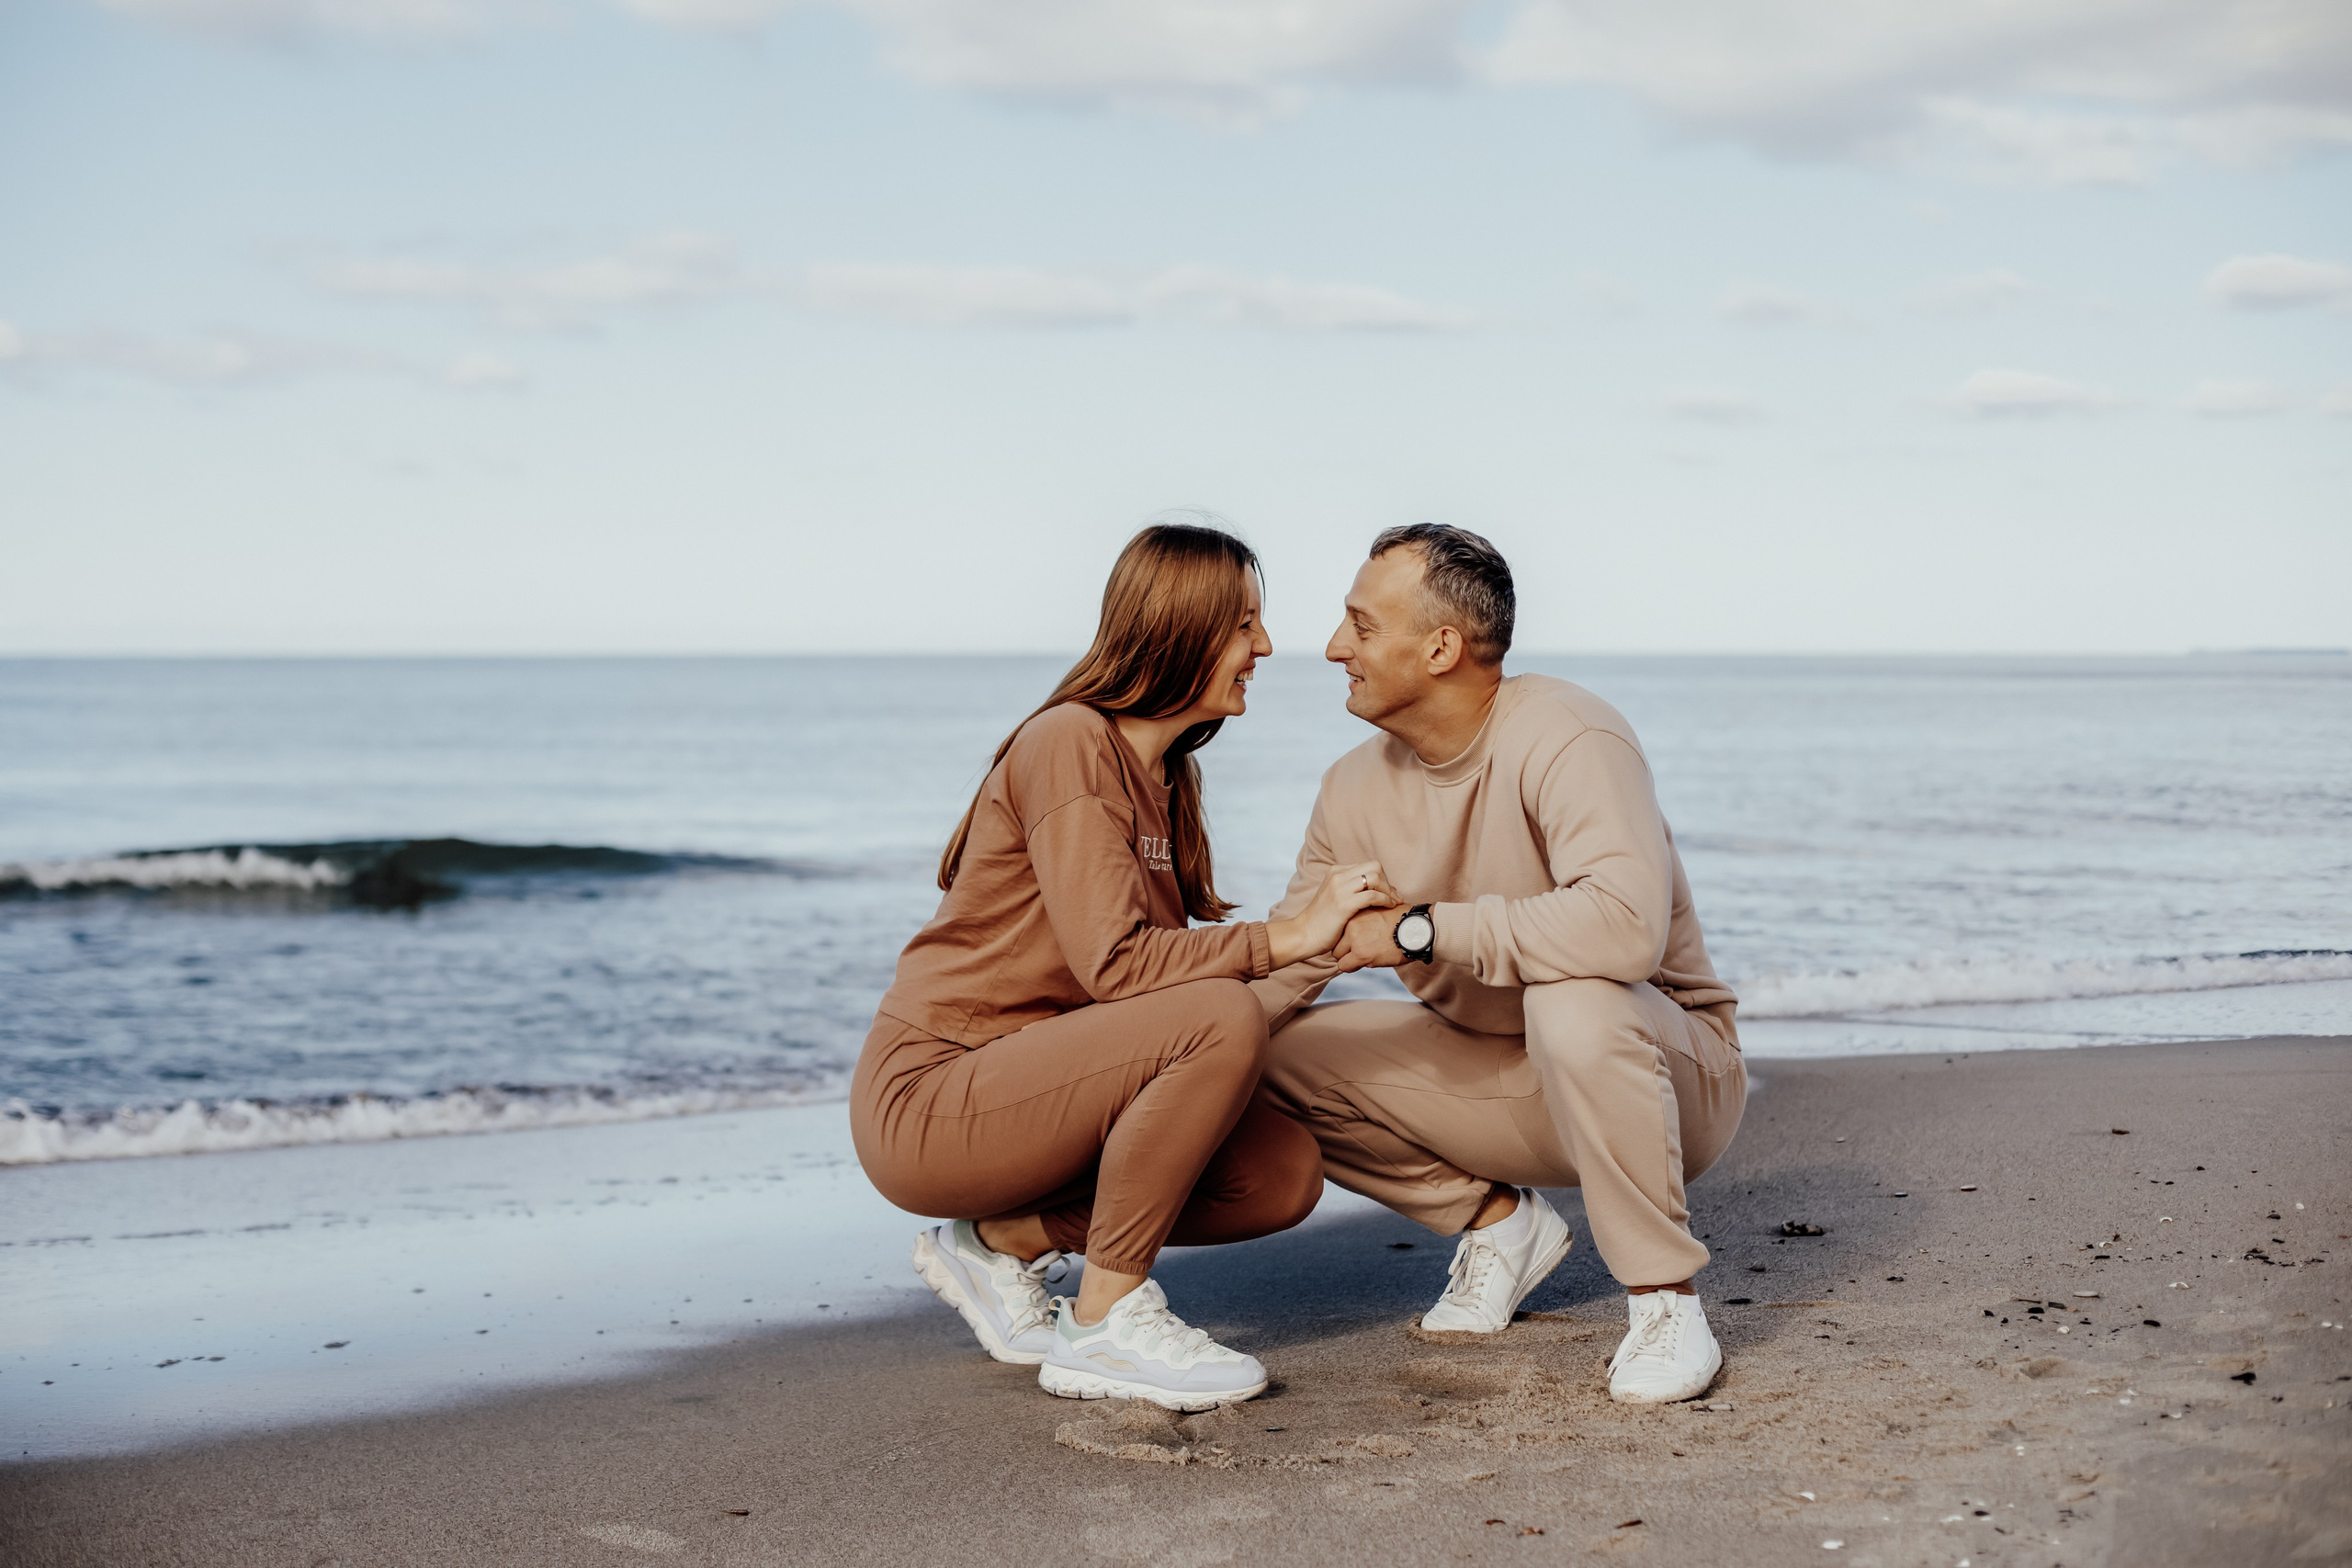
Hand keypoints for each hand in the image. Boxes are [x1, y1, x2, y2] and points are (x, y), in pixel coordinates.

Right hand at [1266, 862, 1396, 969]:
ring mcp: (1340, 888)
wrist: (1303, 934)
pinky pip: (1372, 895)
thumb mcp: (1336, 897)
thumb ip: (1351, 889)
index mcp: (1336, 872)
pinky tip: (1388, 907)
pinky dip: (1385, 900)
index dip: (1383, 878)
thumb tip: (1376, 889)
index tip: (1389, 893)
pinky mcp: (1344, 903)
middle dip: (1388, 882)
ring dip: (1389, 890)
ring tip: (1393, 902)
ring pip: (1375, 878)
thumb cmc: (1322, 921)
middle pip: (1375, 867)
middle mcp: (1338, 876)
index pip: (1369, 866)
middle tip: (1393, 897)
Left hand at [1331, 904, 1408, 971]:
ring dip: (1348, 958)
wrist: (1417, 929)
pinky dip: (1352, 967)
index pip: (1339, 927)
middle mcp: (1351, 924)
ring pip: (1337, 955)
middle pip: (1335, 941)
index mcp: (1356, 912)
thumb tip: (1363, 924)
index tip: (1356, 939)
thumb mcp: (1381, 909)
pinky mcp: (1361, 954)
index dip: (1347, 935)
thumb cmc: (1404, 920)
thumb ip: (1367, 916)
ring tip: (1363, 956)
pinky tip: (1366, 962)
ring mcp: (1354, 939)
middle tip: (1359, 950)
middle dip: (1345, 947)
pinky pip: (1344, 966)